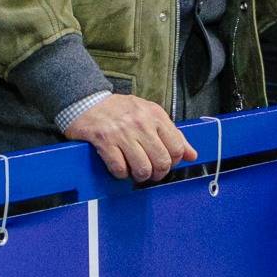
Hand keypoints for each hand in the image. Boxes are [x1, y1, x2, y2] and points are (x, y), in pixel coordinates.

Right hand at [62, 94, 196, 183]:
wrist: (85, 101)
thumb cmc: (117, 109)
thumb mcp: (148, 114)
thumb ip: (171, 134)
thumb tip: (191, 154)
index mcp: (154, 114)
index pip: (176, 147)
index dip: (173, 162)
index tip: (164, 163)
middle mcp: (140, 123)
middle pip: (161, 161)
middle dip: (157, 173)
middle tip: (150, 172)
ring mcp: (122, 132)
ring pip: (142, 168)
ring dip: (140, 176)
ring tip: (135, 172)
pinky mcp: (104, 141)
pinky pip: (120, 168)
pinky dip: (121, 174)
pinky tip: (119, 168)